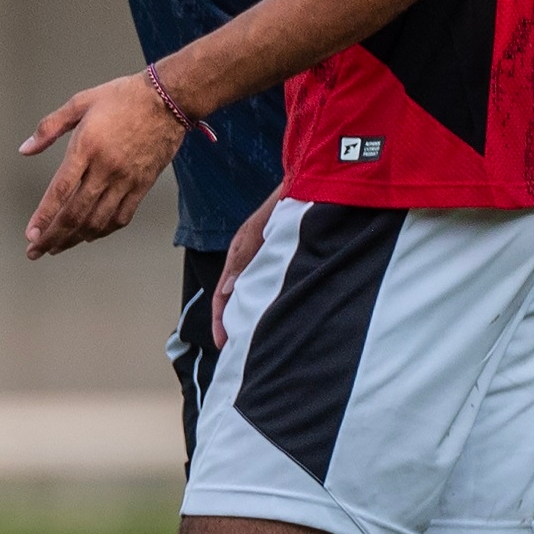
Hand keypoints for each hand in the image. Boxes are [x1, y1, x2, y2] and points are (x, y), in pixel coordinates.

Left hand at [20, 71, 183, 258]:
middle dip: (52, 237)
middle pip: (75, 213)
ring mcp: (125, 179)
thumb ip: (49, 127)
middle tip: (36, 250)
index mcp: (86, 146)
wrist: (168, 100)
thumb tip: (25, 149)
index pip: (60, 191)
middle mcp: (105, 167)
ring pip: (97, 221)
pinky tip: (89, 235)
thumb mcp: (80, 102)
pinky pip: (121, 217)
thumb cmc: (124, 97)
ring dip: (74, 239)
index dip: (44, 216)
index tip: (30, 234)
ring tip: (57, 247)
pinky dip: (103, 231)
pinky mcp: (142, 185)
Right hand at [211, 186, 285, 348]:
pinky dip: (267, 302)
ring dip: (251, 312)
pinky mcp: (284, 257)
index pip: (223, 293)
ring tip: (255, 338)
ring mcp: (267, 257)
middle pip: (235, 295)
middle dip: (233, 321)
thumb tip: (226, 291)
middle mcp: (251, 257)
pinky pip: (269, 284)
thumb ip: (243, 258)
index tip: (222, 342)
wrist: (313, 185)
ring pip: (253, 291)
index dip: (220, 319)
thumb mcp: (260, 230)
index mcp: (239, 250)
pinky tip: (277, 314)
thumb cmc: (287, 200)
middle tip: (237, 349)